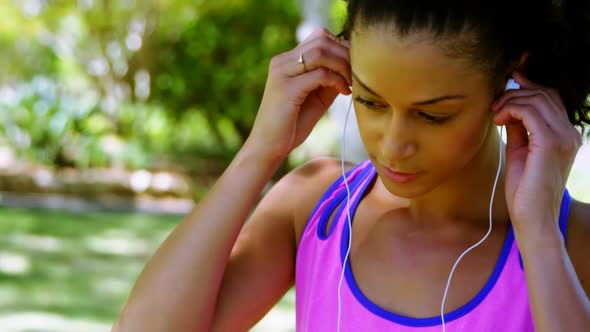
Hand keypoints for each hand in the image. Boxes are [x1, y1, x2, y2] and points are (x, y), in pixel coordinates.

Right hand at [246, 28, 351, 160]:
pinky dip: (337, 80)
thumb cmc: (292, 124)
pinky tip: (344, 92)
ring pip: (321, 52)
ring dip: (343, 66)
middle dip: (345, 55)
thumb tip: (352, 66)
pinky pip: (320, 74)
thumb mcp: (316, 97)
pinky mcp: (286, 89)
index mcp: (287, 61)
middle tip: (357, 74)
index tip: (354, 66)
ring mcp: (282, 73)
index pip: (319, 36)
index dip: (341, 47)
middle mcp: (282, 62)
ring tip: (351, 83)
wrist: (269, 147)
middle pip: (322, 40)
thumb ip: (330, 79)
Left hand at [491, 72, 581, 235]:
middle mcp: (570, 133)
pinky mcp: (551, 143)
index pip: (551, 98)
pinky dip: (510, 110)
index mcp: (566, 135)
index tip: (507, 79)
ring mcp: (564, 137)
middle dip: (515, 92)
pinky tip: (498, 120)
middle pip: (544, 93)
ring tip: (494, 115)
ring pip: (536, 99)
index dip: (528, 85)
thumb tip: (508, 107)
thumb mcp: (520, 151)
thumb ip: (518, 128)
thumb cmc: (525, 190)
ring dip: (509, 101)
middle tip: (495, 104)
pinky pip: (530, 112)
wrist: (533, 218)